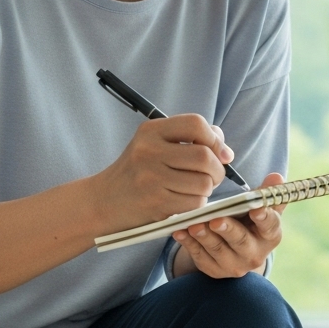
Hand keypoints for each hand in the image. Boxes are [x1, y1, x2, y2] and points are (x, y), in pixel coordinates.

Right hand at [90, 113, 233, 233]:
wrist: (104, 201)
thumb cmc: (137, 171)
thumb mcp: (156, 144)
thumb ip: (191, 138)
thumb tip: (225, 151)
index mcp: (151, 131)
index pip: (195, 124)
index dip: (215, 139)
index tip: (220, 153)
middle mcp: (149, 151)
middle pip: (204, 156)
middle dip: (217, 169)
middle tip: (212, 176)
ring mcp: (151, 178)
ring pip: (203, 182)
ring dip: (207, 188)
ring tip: (195, 187)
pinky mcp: (155, 203)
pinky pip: (194, 202)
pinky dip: (197, 203)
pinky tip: (185, 200)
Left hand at [172, 172, 286, 278]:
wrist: (237, 251)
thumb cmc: (250, 222)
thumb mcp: (261, 208)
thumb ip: (267, 193)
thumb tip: (276, 178)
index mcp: (270, 235)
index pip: (270, 226)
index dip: (264, 218)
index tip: (256, 209)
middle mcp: (254, 254)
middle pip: (241, 241)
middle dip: (228, 230)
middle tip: (216, 220)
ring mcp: (233, 265)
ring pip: (217, 250)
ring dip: (204, 237)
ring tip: (193, 224)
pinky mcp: (214, 270)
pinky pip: (200, 257)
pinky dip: (189, 244)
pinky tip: (180, 232)